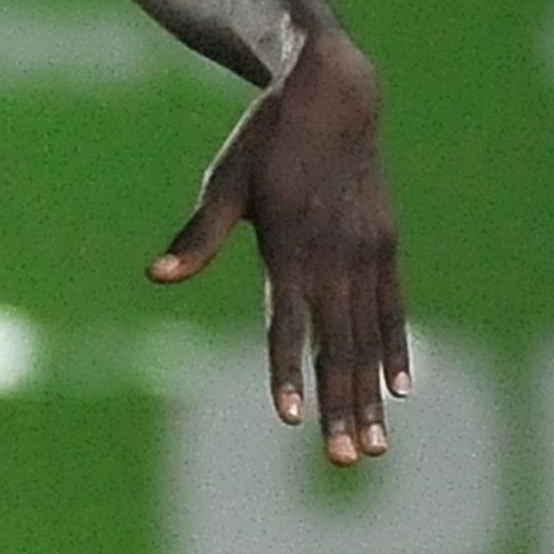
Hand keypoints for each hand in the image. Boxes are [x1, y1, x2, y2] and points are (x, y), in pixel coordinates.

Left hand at [149, 31, 406, 464]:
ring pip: (369, 337)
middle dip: (338, 404)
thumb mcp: (225, 181)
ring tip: (372, 445)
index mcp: (289, 243)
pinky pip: (394, 308)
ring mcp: (367, 251)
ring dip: (369, 392)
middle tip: (341, 458)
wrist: (332, 94)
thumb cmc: (265, 140)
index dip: (285, 370)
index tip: (289, 417)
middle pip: (336, 344)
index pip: (287, 323)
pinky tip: (399, 388)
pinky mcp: (386, 244)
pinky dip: (397, 349)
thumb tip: (154, 276)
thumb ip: (197, 236)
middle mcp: (334, 255)